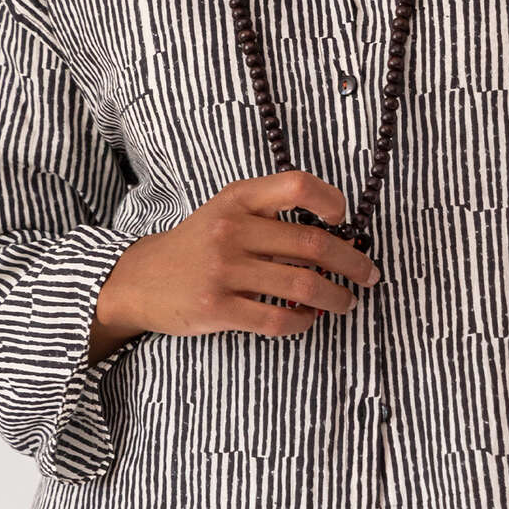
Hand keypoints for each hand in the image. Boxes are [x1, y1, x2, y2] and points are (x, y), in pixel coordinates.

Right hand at [87, 169, 379, 361]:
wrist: (140, 279)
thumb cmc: (195, 245)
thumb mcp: (225, 212)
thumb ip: (270, 215)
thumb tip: (336, 236)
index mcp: (237, 200)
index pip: (296, 185)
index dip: (330, 201)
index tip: (343, 220)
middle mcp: (231, 230)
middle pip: (312, 245)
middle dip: (352, 263)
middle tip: (368, 275)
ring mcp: (223, 271)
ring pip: (302, 287)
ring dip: (336, 297)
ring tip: (345, 302)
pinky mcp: (217, 308)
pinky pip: (277, 320)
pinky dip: (303, 322)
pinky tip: (308, 319)